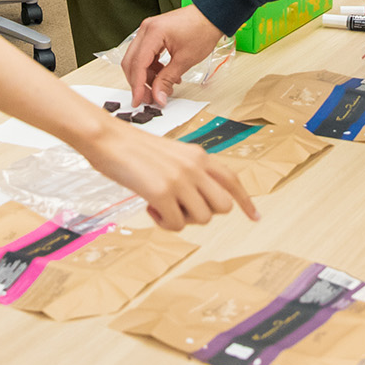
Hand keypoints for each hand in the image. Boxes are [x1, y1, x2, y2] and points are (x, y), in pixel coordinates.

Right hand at [82, 124, 256, 229]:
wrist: (109, 139)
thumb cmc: (134, 149)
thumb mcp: (172, 155)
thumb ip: (190, 172)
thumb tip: (200, 201)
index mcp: (199, 156)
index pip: (233, 180)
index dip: (245, 200)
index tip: (255, 216)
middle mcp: (195, 166)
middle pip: (223, 206)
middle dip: (205, 213)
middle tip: (181, 208)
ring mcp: (180, 180)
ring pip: (203, 218)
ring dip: (182, 220)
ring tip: (161, 206)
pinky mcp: (162, 193)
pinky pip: (176, 224)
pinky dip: (164, 223)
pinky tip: (149, 207)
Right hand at [123, 5, 225, 106]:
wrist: (212, 15)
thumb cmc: (202, 31)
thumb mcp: (185, 59)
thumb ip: (167, 79)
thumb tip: (158, 96)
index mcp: (153, 33)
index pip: (137, 64)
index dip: (137, 86)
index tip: (138, 101)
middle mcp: (146, 29)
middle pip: (131, 62)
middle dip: (138, 82)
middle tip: (149, 98)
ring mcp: (148, 30)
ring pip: (137, 59)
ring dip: (147, 76)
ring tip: (162, 88)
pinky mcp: (154, 33)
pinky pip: (146, 54)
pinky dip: (152, 67)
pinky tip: (165, 75)